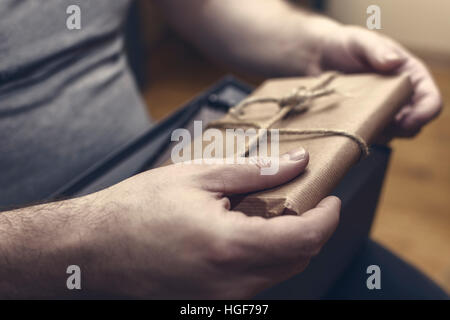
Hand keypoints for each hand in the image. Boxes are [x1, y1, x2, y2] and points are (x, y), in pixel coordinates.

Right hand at [86, 148, 339, 298]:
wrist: (95, 247)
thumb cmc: (139, 207)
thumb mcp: (199, 177)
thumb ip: (256, 172)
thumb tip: (297, 162)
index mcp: (231, 246)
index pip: (306, 239)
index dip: (327, 216)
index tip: (329, 197)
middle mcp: (232, 283)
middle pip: (298, 259)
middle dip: (310, 228)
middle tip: (300, 198)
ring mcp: (222, 299)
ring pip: (279, 272)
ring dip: (287, 242)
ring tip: (269, 212)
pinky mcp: (211, 302)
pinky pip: (255, 281)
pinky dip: (264, 256)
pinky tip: (246, 232)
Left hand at [313, 25, 442, 136]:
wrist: (317, 57)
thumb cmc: (343, 44)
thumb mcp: (359, 41)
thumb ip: (376, 49)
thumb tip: (395, 62)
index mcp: (410, 75)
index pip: (430, 101)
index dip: (423, 115)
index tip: (404, 122)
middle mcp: (400, 96)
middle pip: (413, 125)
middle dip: (398, 130)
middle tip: (374, 123)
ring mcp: (382, 111)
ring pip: (391, 135)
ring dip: (378, 134)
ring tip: (356, 120)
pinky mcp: (363, 121)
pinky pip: (369, 137)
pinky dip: (361, 136)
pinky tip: (345, 125)